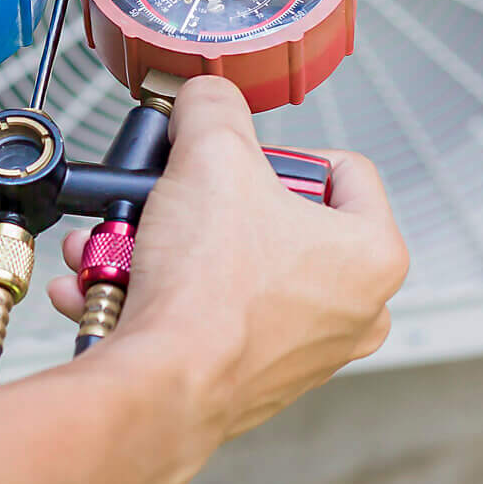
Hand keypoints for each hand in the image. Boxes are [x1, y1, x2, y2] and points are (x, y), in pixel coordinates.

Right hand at [47, 77, 405, 461]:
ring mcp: (303, 352)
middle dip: (205, 206)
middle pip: (275, 221)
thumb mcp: (211, 154)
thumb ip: (213, 107)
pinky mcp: (252, 380)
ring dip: (165, 249)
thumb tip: (205, 97)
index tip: (240, 160)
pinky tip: (108, 285)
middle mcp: (352, 311)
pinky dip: (155, 296)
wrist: (161, 386)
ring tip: (120, 241)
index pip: (343, 169)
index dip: (281, 151)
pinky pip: (203, 316)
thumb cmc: (209, 290)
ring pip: (229, 269)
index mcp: (374, 255)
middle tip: (175, 199)